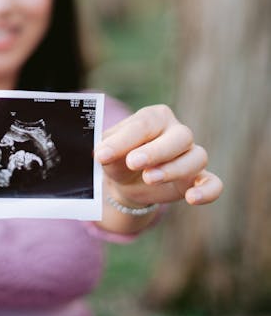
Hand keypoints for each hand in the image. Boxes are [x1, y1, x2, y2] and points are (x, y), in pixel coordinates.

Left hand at [94, 104, 222, 207]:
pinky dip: (207, 190)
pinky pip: (213, 183)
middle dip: (157, 151)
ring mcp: (191, 155)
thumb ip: (107, 149)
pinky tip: (192, 198)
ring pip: (196, 157)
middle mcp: (178, 132)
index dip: (125, 139)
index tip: (104, 155)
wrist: (128, 181)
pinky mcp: (198, 179)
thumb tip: (101, 153)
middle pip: (180, 136)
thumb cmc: (118, 158)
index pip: (145, 124)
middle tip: (133, 163)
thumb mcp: (108, 152)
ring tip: (149, 179)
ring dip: (174, 169)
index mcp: (155, 117)